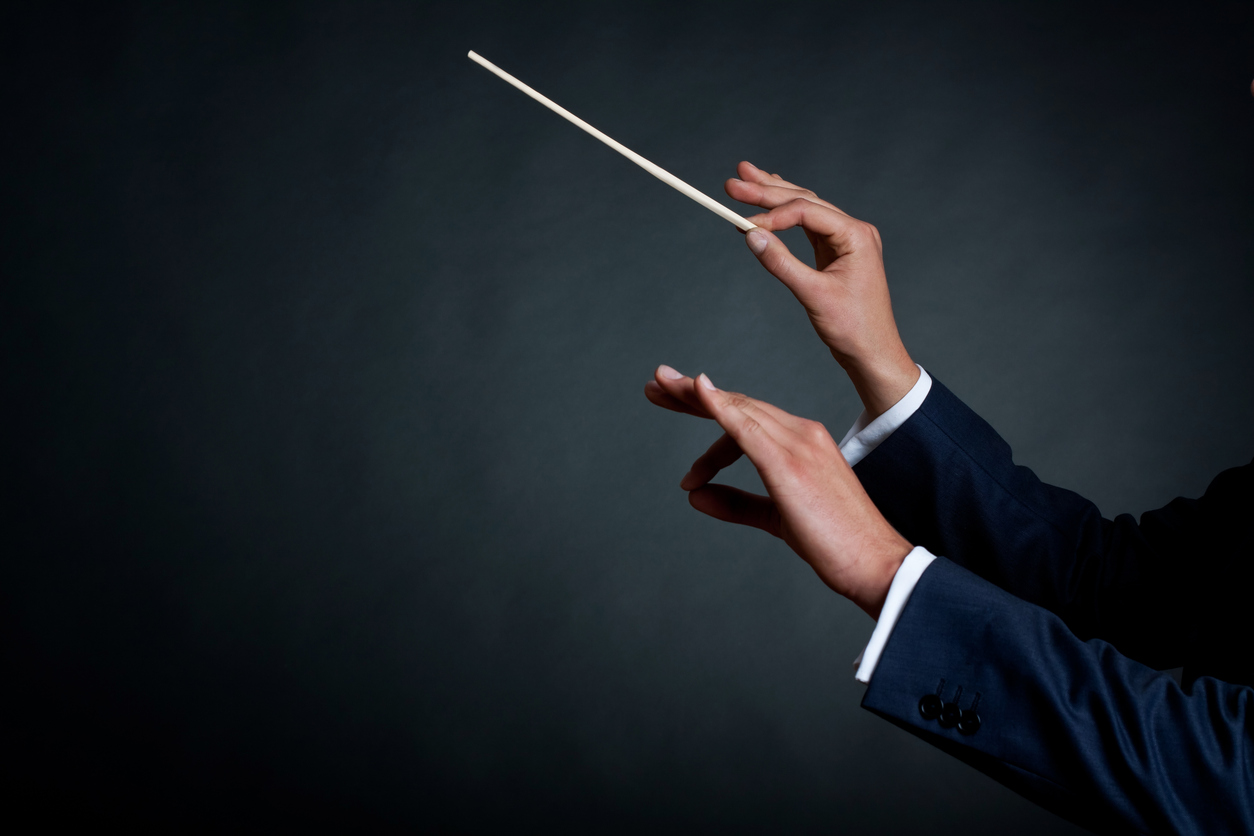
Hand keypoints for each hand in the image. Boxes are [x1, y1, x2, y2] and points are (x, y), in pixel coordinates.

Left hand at [647, 365, 911, 618]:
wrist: (875, 562)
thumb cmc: (835, 542)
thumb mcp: (776, 517)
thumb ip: (737, 504)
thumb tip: (695, 496)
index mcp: (802, 442)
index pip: (745, 417)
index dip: (708, 410)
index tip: (674, 403)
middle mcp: (801, 434)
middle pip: (737, 404)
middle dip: (692, 394)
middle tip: (656, 382)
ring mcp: (798, 445)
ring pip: (738, 410)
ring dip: (695, 396)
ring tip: (660, 386)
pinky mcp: (790, 465)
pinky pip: (748, 429)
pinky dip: (721, 407)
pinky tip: (698, 391)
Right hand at [724, 161, 918, 418]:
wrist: (873, 353)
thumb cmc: (853, 328)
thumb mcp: (813, 295)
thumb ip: (781, 263)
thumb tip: (751, 235)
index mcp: (856, 235)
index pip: (806, 211)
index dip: (772, 215)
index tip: (741, 224)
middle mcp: (853, 231)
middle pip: (804, 202)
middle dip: (767, 191)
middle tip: (733, 182)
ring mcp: (846, 240)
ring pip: (805, 209)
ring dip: (774, 196)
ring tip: (746, 178)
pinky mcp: (837, 252)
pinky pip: (808, 226)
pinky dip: (786, 215)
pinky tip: (771, 201)